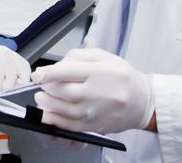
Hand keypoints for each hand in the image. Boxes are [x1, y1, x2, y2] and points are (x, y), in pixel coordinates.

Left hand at [31, 48, 153, 133]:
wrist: (143, 101)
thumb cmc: (122, 76)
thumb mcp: (103, 56)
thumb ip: (77, 57)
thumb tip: (55, 68)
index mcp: (102, 71)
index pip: (68, 71)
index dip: (48, 73)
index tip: (37, 74)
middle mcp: (100, 93)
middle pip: (65, 91)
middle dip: (48, 88)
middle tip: (42, 84)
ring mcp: (98, 112)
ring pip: (66, 110)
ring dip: (48, 104)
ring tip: (42, 97)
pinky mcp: (97, 126)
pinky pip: (72, 125)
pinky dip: (56, 120)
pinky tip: (47, 114)